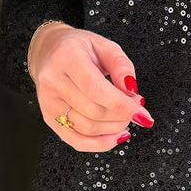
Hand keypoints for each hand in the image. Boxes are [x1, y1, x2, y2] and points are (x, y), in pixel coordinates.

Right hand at [27, 22, 153, 151]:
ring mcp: (48, 101)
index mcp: (67, 58)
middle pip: (93, 111)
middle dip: (121, 116)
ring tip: (125, 118)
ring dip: (113, 129)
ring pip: (87, 128)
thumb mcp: (105, 46)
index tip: (142, 114)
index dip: (122, 106)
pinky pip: (76, 141)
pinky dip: (100, 144)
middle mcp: (53, 81)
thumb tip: (131, 92)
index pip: (95, 89)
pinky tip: (115, 136)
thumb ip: (122, 66)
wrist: (48, 52)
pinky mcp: (49, 117)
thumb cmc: (79, 48)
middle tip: (136, 109)